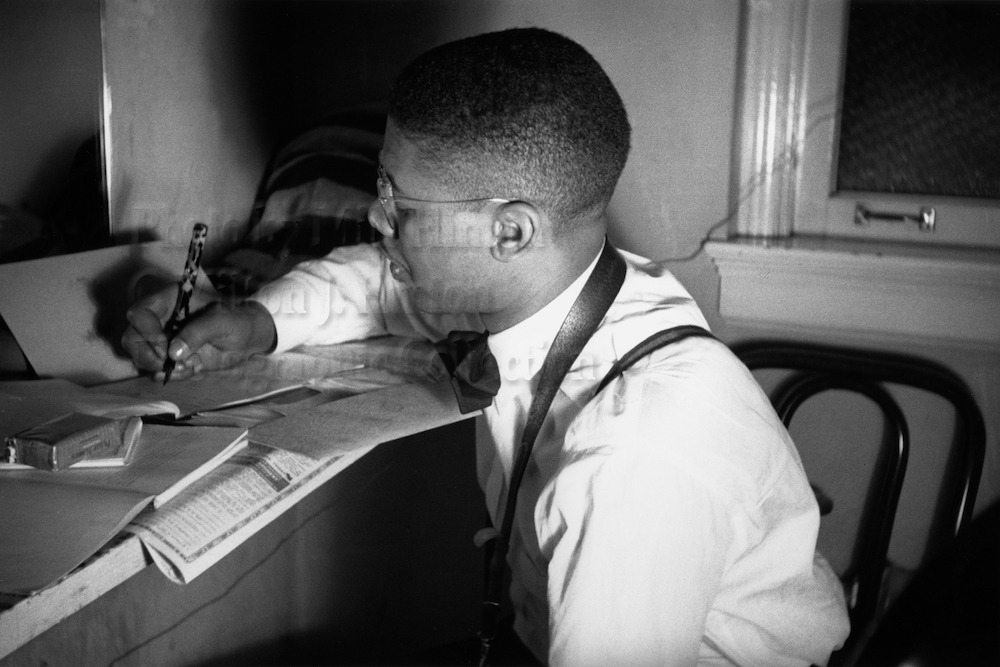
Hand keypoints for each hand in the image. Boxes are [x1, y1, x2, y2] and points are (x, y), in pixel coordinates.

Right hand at [121, 288, 276, 380]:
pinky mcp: (172, 358)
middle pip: (132, 338)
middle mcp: (161, 320)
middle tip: (172, 362)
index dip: (146, 331)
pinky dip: (171, 375)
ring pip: (140, 356)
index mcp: (169, 300)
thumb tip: (173, 353)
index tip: (166, 346)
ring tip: (188, 367)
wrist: (250, 338)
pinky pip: (158, 370)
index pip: (139, 313)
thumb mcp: (222, 321)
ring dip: (159, 367)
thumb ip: (198, 332)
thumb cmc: (238, 321)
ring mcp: (164, 340)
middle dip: (148, 355)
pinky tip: (192, 369)